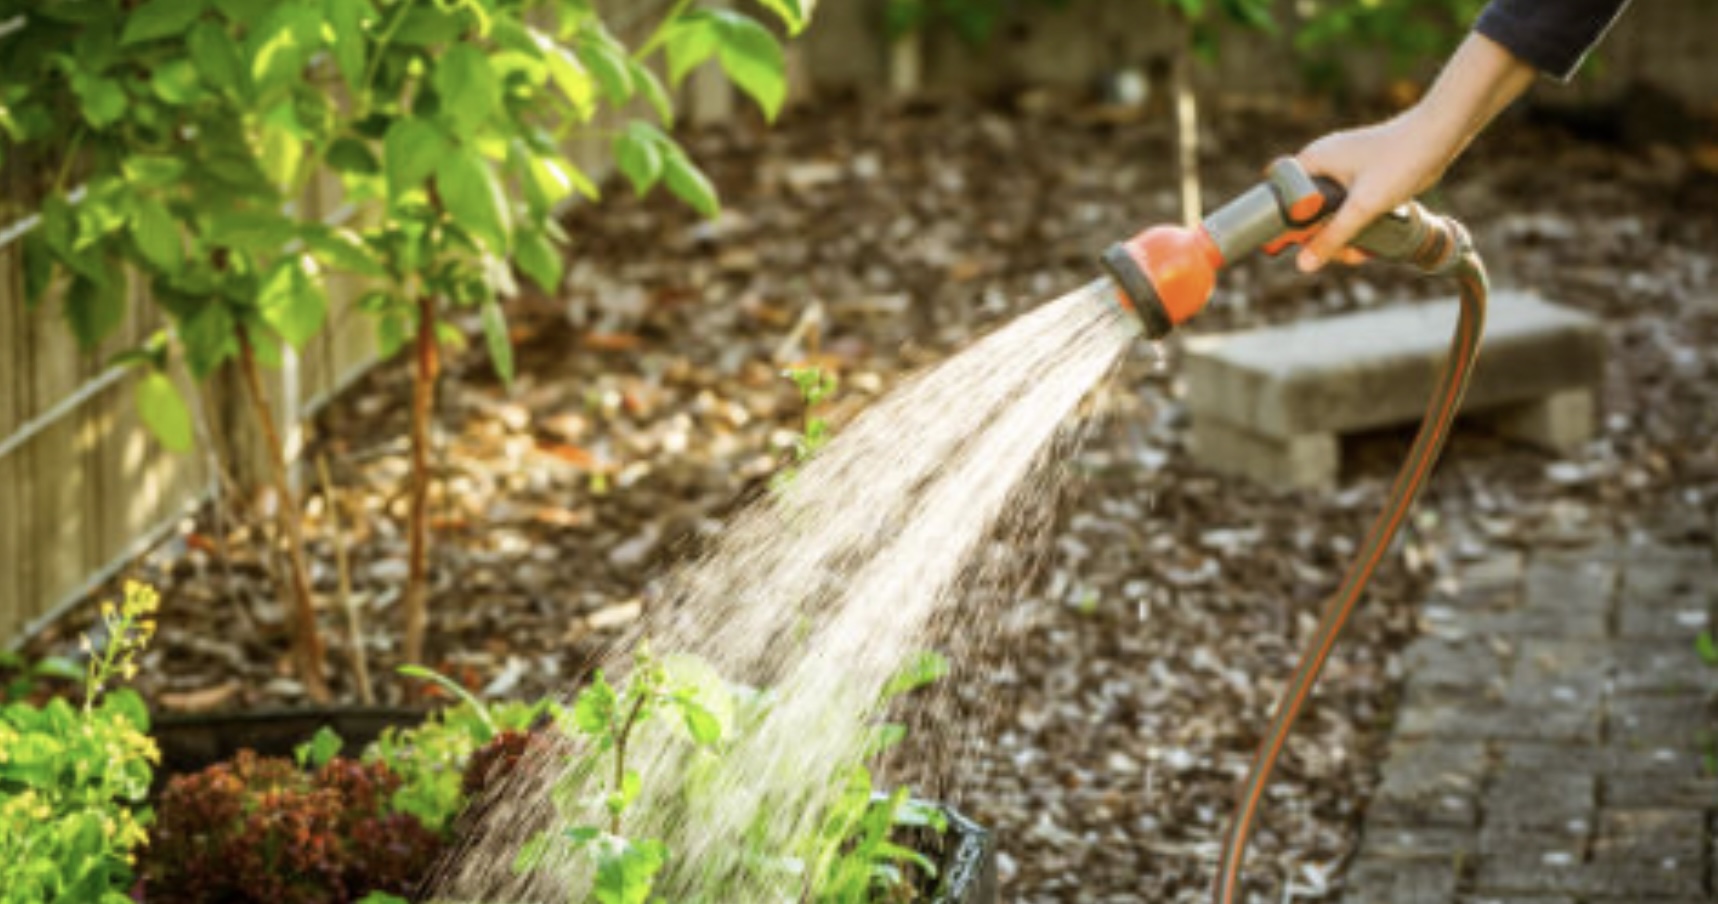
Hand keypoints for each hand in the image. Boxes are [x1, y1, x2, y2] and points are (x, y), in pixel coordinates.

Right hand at [1293, 112, 1452, 271]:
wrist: (1439, 136)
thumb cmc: (1399, 161)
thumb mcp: (1362, 206)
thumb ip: (1332, 237)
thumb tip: (1303, 265)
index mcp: (1313, 160)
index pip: (1279, 194)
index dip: (1282, 222)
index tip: (1295, 244)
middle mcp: (1324, 162)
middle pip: (1304, 209)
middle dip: (1319, 235)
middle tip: (1338, 253)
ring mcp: (1344, 168)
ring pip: (1329, 210)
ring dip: (1341, 233)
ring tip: (1360, 250)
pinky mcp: (1363, 175)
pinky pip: (1348, 205)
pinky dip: (1356, 223)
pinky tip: (1371, 238)